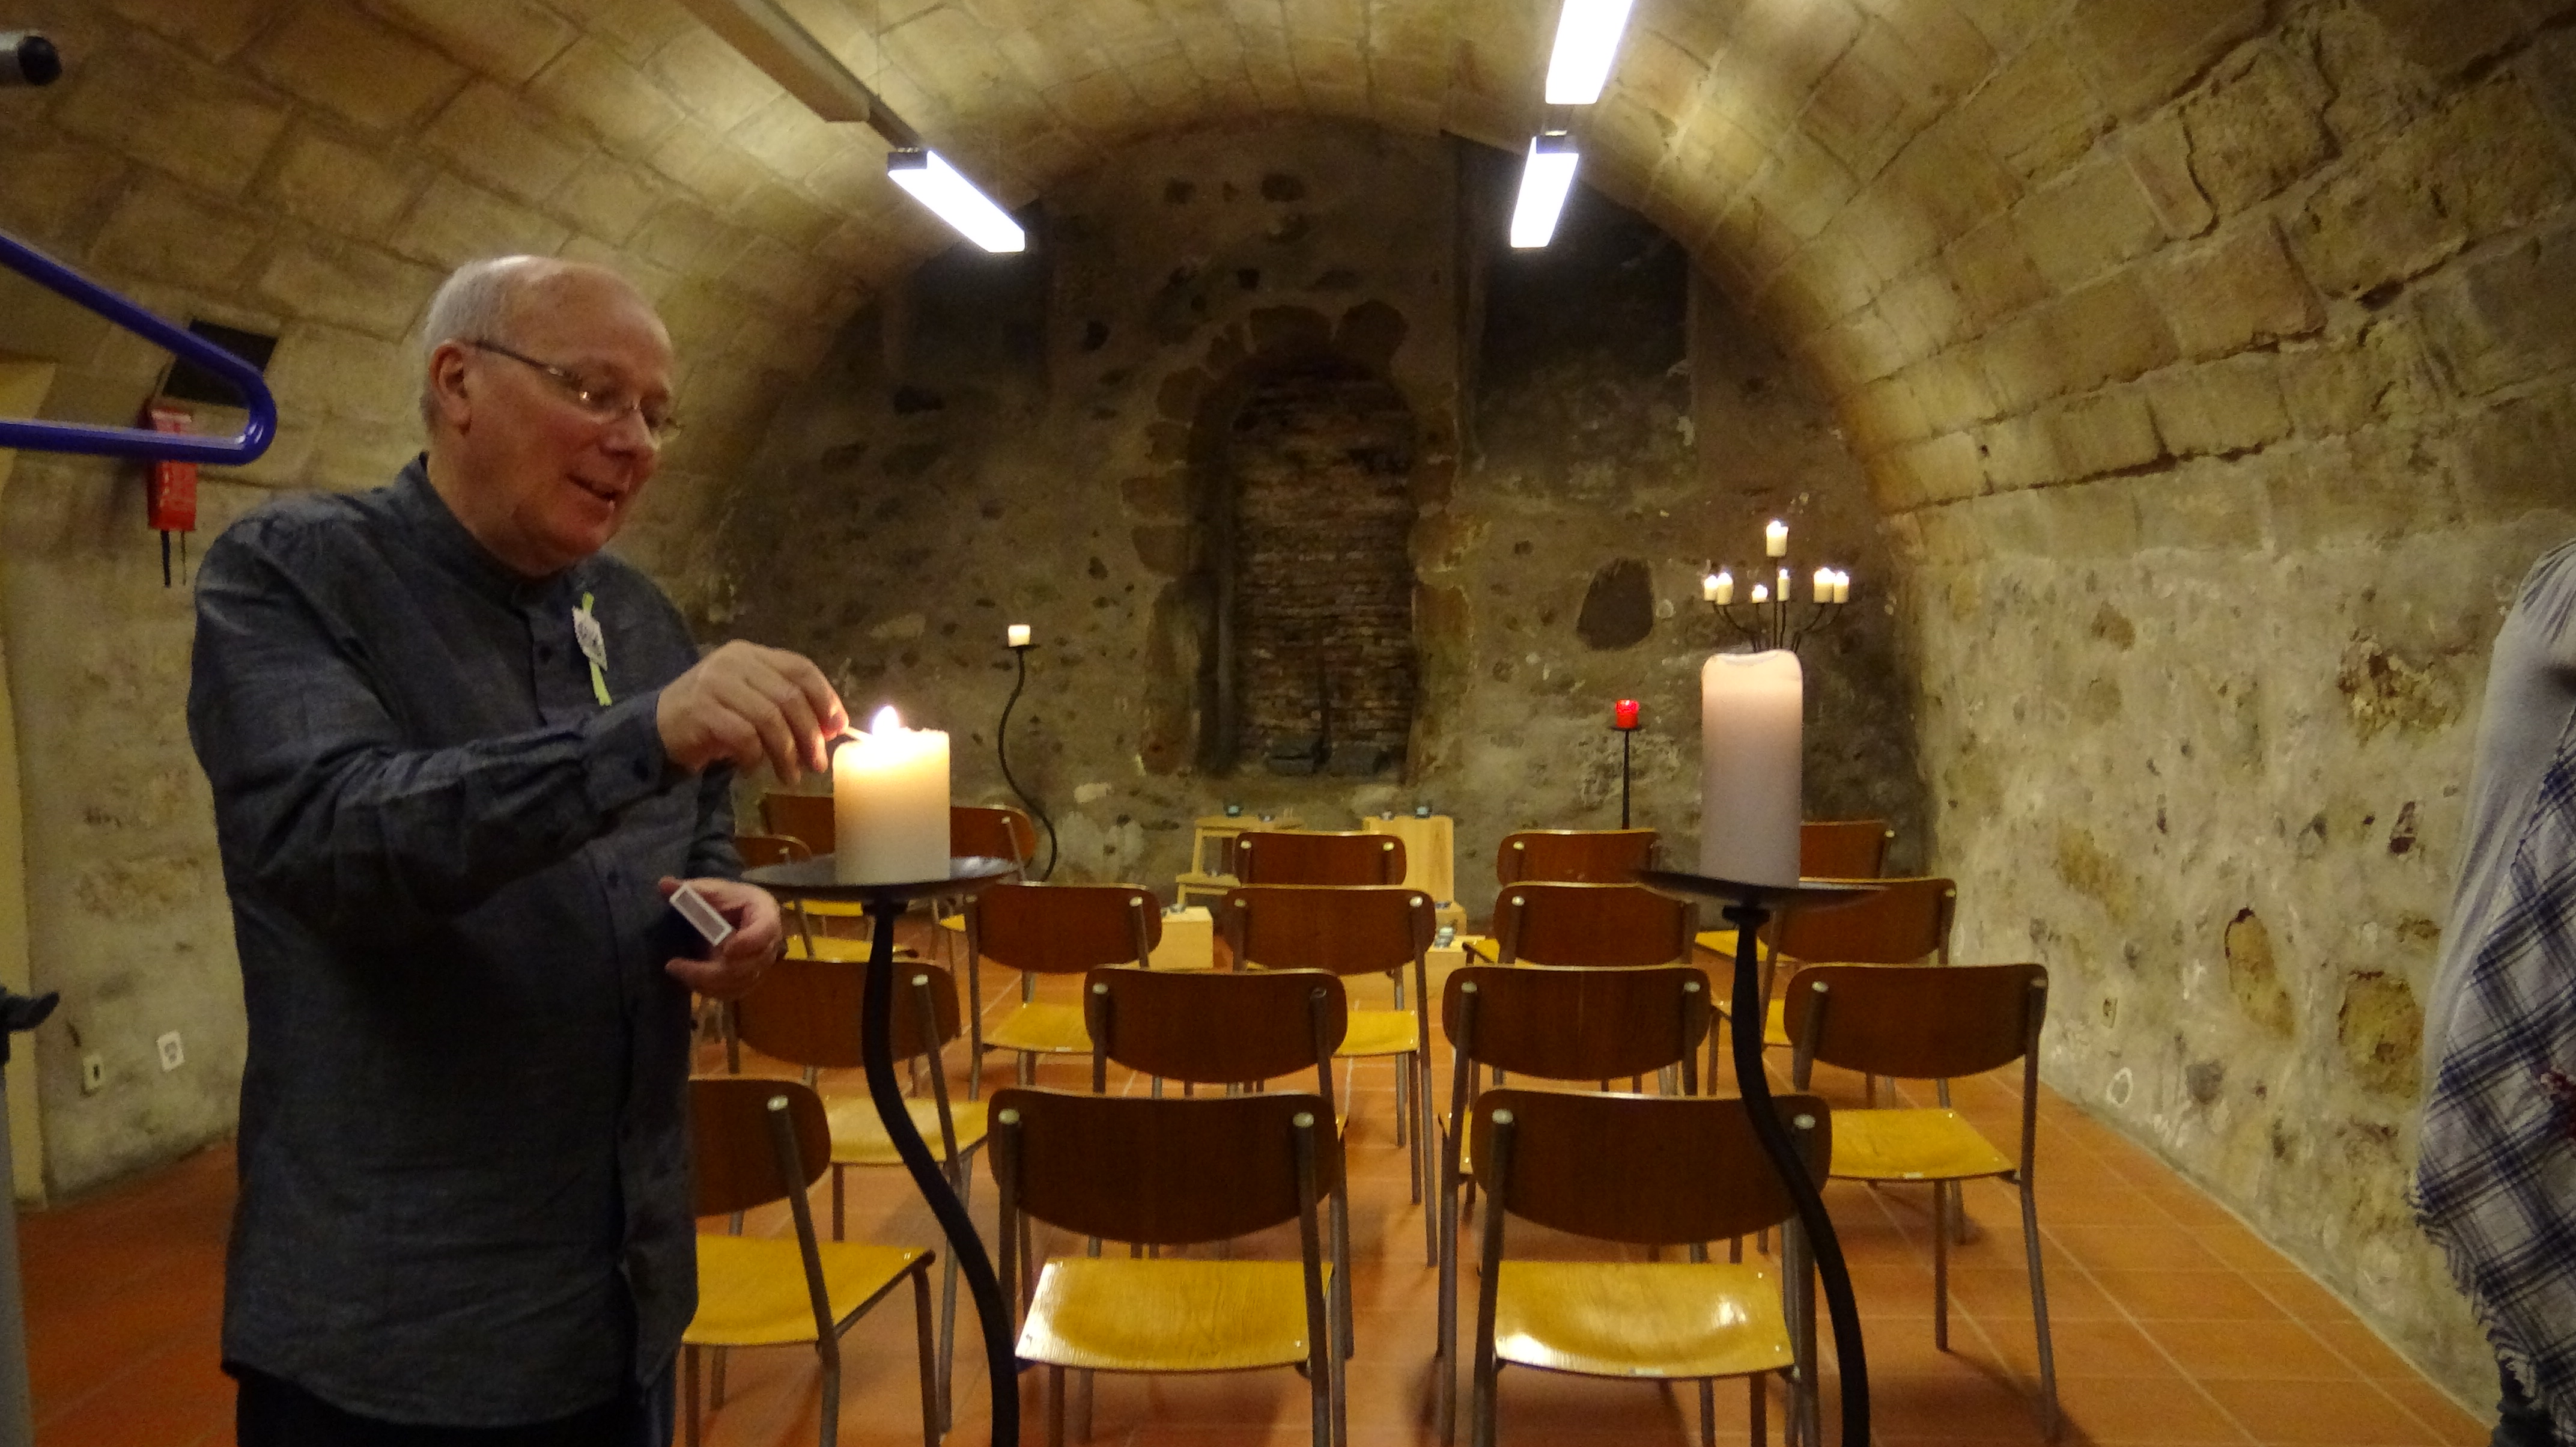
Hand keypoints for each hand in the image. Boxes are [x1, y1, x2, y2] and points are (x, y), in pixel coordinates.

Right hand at [656, 642, 846, 782]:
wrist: (657, 726)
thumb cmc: (714, 717)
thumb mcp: (752, 701)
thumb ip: (786, 706)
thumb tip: (831, 728)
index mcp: (752, 654)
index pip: (800, 667)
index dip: (825, 697)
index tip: (838, 728)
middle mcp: (735, 661)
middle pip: (789, 696)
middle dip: (809, 734)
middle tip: (817, 764)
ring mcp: (715, 683)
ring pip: (769, 718)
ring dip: (786, 752)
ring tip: (790, 776)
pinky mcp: (701, 709)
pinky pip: (743, 736)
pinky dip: (754, 757)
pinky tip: (751, 769)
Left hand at [660, 876, 780, 1000]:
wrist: (741, 914)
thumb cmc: (731, 899)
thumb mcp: (714, 890)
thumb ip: (692, 890)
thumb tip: (664, 884)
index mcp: (766, 915)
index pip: (766, 932)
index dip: (750, 942)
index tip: (726, 949)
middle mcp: (769, 945)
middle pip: (748, 966)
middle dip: (710, 971)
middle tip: (675, 966)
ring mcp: (761, 966)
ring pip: (738, 984)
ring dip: (705, 983)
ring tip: (677, 971)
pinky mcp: (749, 980)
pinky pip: (733, 993)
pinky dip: (710, 990)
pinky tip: (688, 980)